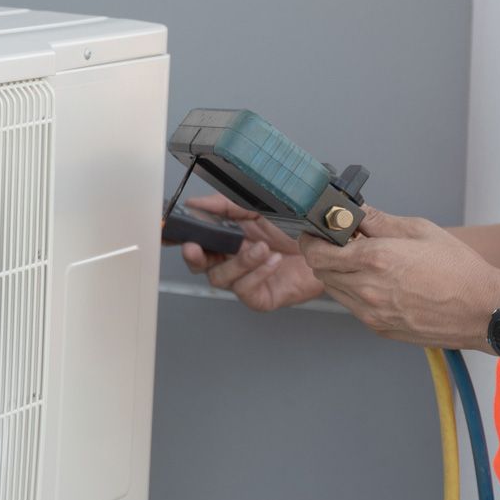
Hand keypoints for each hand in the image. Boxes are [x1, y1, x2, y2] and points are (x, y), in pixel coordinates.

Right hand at [176, 193, 326, 311]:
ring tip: (260, 247)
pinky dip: (257, 272)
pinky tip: (272, 260)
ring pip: (221, 277)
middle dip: (195, 256)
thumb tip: (196, 203)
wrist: (330, 245)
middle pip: (200, 264)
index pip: (196, 238)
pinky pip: (246, 290)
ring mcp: (246, 279)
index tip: (169, 232)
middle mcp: (233, 258)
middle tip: (195, 247)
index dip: (179, 238)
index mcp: (229, 235)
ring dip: (238, 261)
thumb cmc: (299, 226)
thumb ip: (226, 205)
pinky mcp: (261, 296)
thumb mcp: (259, 206)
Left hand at [298, 205, 499, 348]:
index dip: (312, 240)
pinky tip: (379, 282)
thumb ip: (378, 220)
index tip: (318, 232)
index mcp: (375, 259)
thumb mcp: (419, 230)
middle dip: (324, 255)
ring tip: (364, 262)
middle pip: (321, 272)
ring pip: (335, 291)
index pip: (318, 252)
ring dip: (339, 274)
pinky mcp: (380, 328)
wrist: (483, 311)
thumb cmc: (458, 270)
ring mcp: (372, 313)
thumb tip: (354, 211)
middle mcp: (368, 289)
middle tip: (342, 243)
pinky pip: (354, 307)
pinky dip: (355, 292)